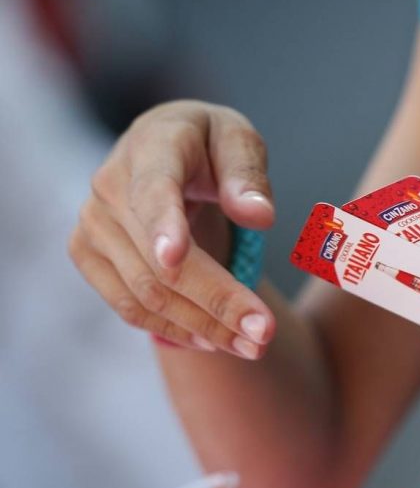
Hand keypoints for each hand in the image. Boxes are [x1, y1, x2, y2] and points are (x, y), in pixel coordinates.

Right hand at [69, 100, 276, 357]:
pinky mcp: (87, 254)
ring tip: (253, 345)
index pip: (154, 190)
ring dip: (201, 326)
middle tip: (264, 334)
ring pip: (145, 292)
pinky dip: (173, 329)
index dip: (163, 225)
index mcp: (152, 146)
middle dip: (216, 301)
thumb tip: (258, 215)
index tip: (176, 257)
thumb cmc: (211, 145)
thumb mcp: (239, 141)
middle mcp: (110, 185)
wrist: (166, 147)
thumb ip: (248, 175)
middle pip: (160, 261)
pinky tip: (215, 341)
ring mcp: (93, 223)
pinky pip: (129, 305)